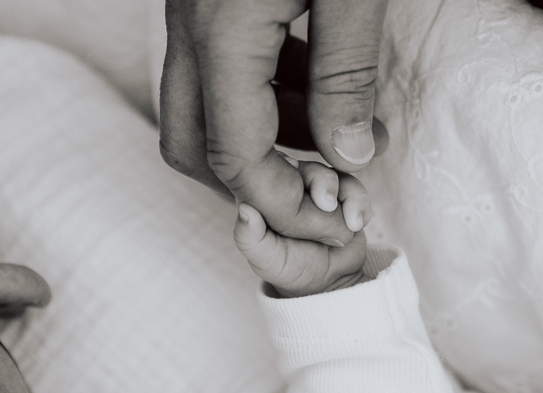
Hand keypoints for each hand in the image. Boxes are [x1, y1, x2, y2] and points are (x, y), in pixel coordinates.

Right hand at [160, 0, 388, 247]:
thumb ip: (346, 73)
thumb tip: (348, 154)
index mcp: (222, 35)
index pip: (234, 158)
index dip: (287, 206)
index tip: (338, 220)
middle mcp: (190, 30)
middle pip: (193, 146)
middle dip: (256, 188)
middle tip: (322, 198)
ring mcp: (191, 14)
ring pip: (204, 108)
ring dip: (270, 139)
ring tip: (352, 137)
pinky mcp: (207, 1)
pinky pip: (220, 69)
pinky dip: (265, 98)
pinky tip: (323, 89)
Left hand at [233, 161, 368, 297]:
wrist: (327, 286)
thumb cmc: (289, 269)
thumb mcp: (265, 259)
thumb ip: (249, 237)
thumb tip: (244, 209)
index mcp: (269, 198)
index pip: (272, 172)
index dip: (285, 174)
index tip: (294, 188)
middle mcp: (294, 189)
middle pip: (308, 168)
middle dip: (322, 181)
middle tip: (327, 204)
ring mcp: (321, 194)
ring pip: (335, 176)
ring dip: (347, 194)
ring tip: (351, 223)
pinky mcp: (346, 201)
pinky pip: (356, 190)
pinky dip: (360, 204)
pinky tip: (356, 225)